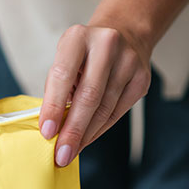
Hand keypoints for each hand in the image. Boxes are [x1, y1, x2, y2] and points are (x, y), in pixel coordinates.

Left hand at [39, 24, 151, 166]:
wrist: (123, 34)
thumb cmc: (83, 54)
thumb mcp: (63, 59)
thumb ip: (56, 88)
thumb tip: (52, 128)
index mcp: (78, 38)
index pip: (62, 75)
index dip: (53, 107)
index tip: (46, 133)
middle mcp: (106, 45)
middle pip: (89, 96)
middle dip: (73, 130)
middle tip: (61, 154)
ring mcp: (128, 62)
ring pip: (105, 108)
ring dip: (86, 135)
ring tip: (70, 152)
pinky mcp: (142, 79)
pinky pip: (117, 112)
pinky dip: (99, 129)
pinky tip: (86, 140)